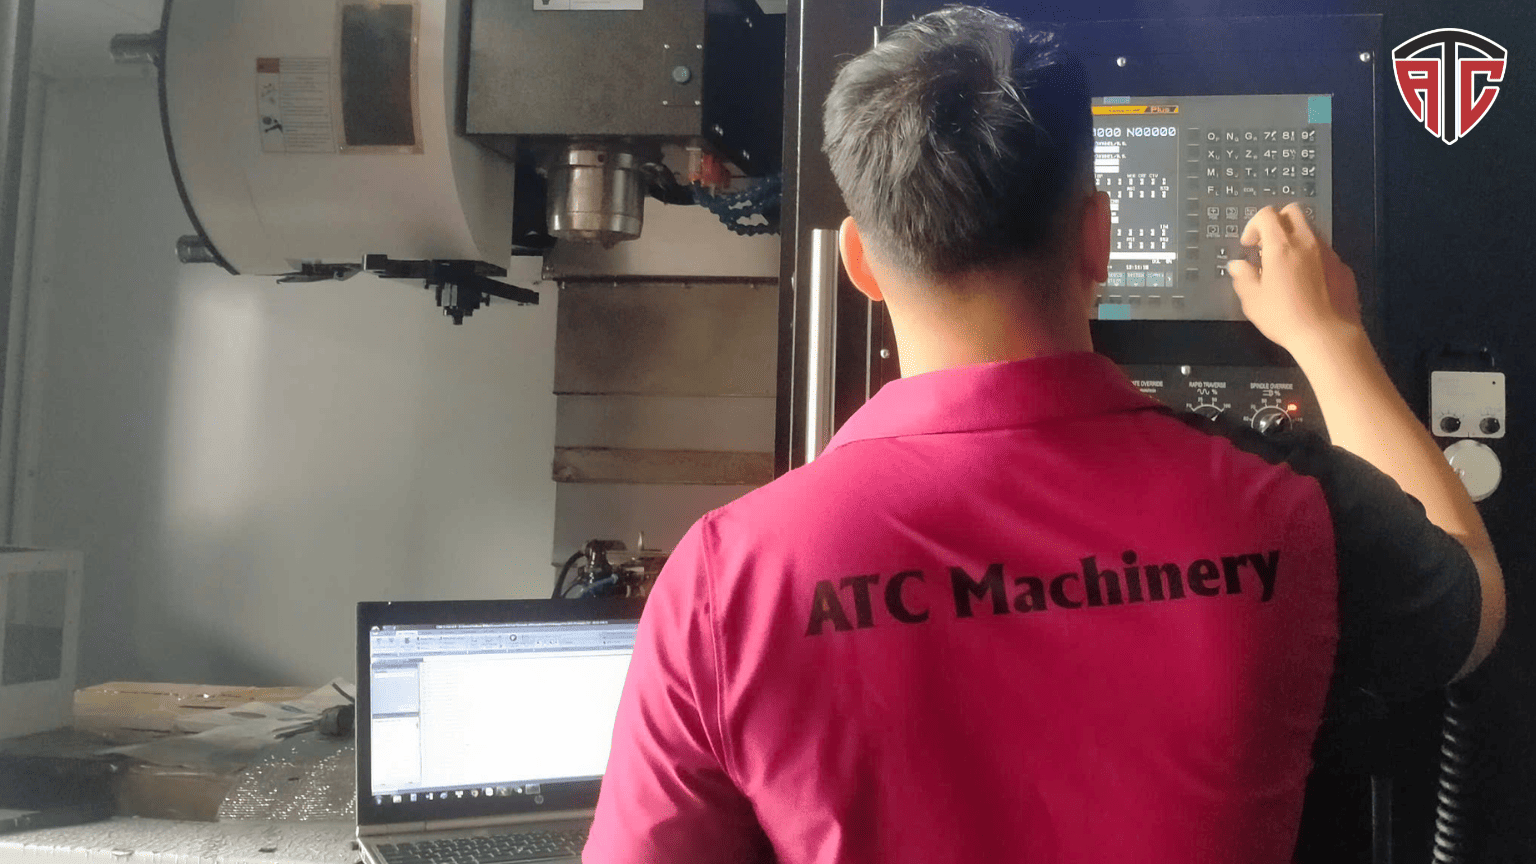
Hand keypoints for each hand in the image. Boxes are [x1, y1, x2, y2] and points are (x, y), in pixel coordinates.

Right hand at [1227, 204, 1361, 356]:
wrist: (1328, 335)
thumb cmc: (1285, 317)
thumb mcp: (1253, 300)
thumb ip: (1243, 277)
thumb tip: (1238, 265)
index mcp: (1281, 246)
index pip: (1267, 214)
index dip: (1253, 225)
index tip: (1249, 246)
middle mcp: (1307, 242)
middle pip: (1293, 212)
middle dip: (1277, 222)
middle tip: (1268, 247)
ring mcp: (1329, 253)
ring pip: (1311, 231)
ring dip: (1295, 240)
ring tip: (1287, 267)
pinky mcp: (1343, 268)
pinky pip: (1325, 253)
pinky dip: (1313, 259)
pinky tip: (1308, 284)